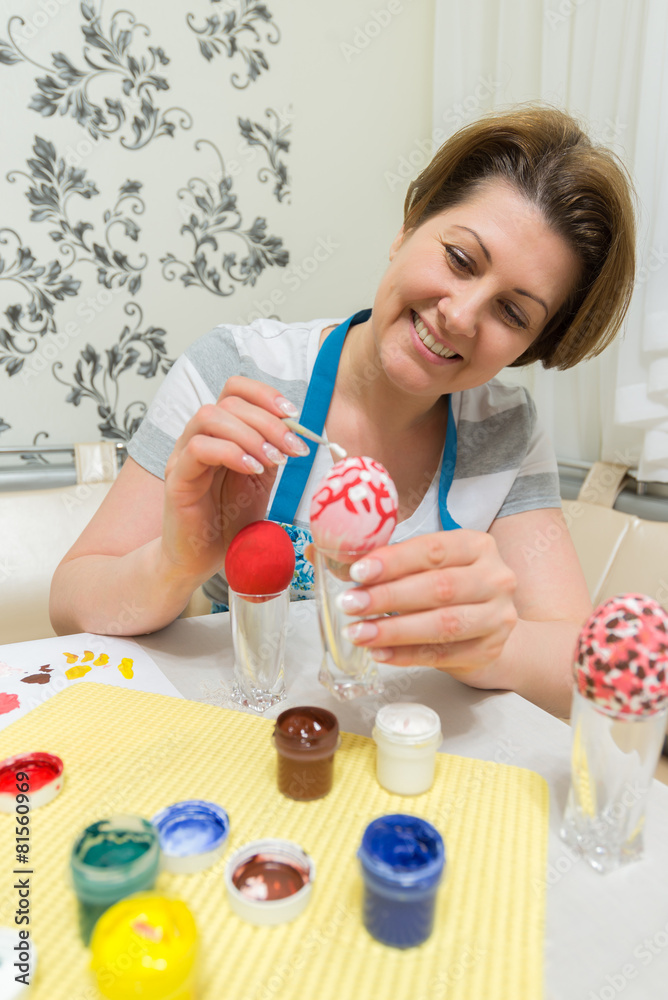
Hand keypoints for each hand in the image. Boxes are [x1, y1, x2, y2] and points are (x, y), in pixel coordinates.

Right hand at [161, 376, 308, 581]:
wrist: (201, 559)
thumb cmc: (228, 520)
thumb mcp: (261, 481)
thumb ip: (272, 453)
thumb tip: (299, 431)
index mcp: (220, 433)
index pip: (235, 389)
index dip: (265, 394)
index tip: (294, 415)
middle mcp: (198, 437)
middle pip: (229, 401)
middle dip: (269, 421)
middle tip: (293, 449)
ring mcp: (183, 455)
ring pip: (210, 416)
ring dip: (250, 434)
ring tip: (272, 461)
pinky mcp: (176, 479)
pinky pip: (198, 448)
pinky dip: (231, 453)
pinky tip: (252, 471)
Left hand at [336, 531, 517, 674]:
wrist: (488, 627)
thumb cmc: (450, 587)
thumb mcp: (425, 565)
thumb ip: (384, 561)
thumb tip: (324, 554)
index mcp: (477, 546)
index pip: (433, 550)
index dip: (394, 561)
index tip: (358, 572)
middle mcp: (495, 578)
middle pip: (439, 588)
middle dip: (388, 597)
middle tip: (350, 604)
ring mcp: (497, 617)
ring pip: (442, 624)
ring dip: (394, 630)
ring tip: (358, 632)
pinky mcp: (488, 650)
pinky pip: (441, 654)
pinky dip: (405, 655)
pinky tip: (379, 652)